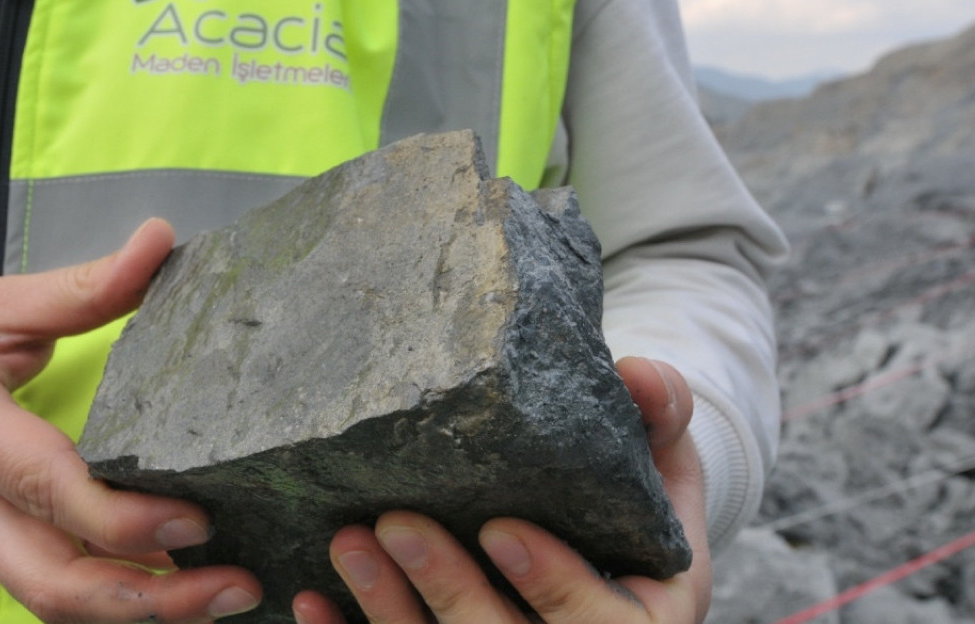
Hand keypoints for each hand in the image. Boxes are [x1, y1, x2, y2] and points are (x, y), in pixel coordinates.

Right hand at [0, 218, 261, 622]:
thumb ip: (82, 286)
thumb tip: (160, 239)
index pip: (37, 481)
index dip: (116, 513)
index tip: (195, 517)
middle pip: (48, 579)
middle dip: (145, 598)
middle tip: (234, 583)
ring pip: (53, 602)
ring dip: (140, 613)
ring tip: (227, 595)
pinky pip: (56, 593)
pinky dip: (118, 604)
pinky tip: (183, 590)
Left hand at [291, 356, 711, 623]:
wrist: (610, 545)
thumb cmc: (634, 498)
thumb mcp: (663, 457)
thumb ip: (659, 415)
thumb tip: (635, 374)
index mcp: (647, 619)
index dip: (553, 585)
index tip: (500, 530)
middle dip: (452, 593)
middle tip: (397, 525)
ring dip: (391, 613)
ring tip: (347, 546)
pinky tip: (311, 602)